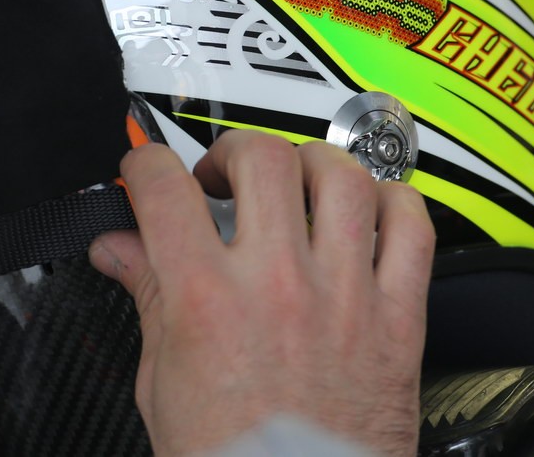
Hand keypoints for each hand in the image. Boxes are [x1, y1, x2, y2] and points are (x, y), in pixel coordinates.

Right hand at [89, 131, 435, 456]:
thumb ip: (147, 297)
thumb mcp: (163, 382)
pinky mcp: (397, 317)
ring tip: (295, 184)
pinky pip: (413, 226)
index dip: (148, 164)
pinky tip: (367, 209)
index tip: (152, 171)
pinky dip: (393, 200)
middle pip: (262, 159)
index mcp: (207, 302)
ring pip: (341, 176)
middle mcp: (278, 285)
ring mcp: (344, 296)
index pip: (165, 189)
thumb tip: (120, 250)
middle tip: (223, 176)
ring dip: (310, 164)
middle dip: (233, 152)